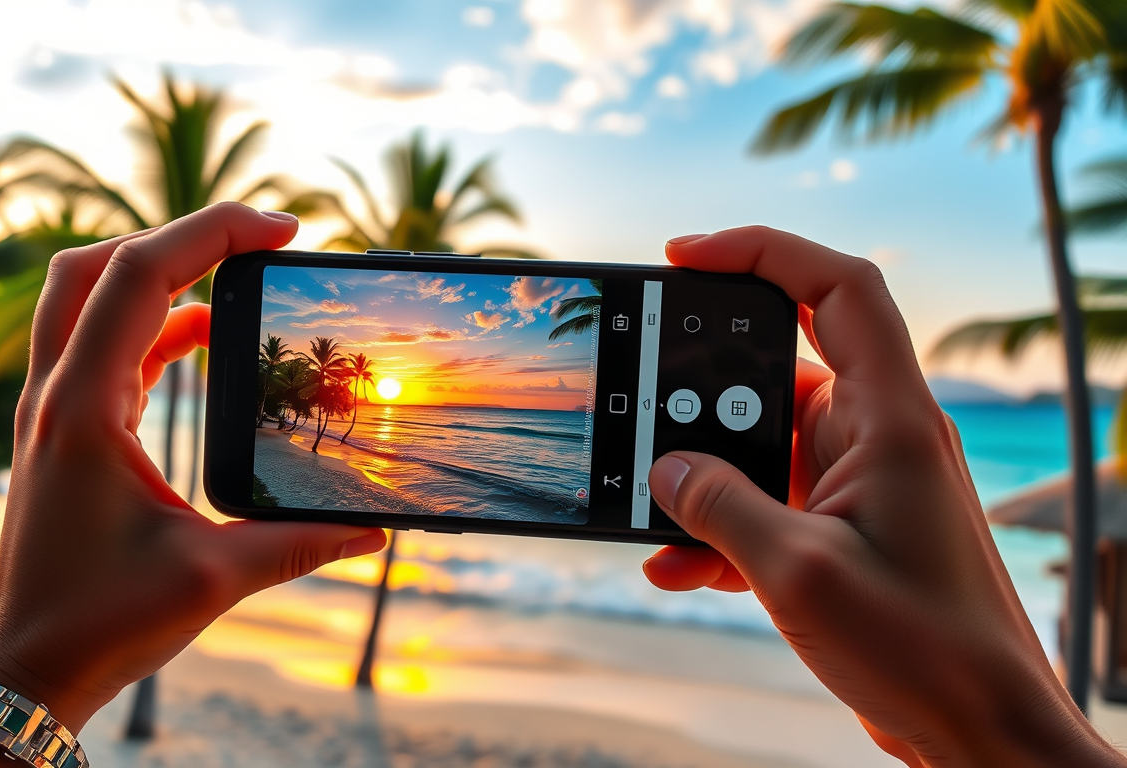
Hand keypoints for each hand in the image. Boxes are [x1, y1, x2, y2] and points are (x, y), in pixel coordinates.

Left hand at [0, 204, 385, 764]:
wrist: (23, 673)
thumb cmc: (97, 624)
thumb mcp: (213, 578)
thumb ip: (299, 544)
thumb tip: (375, 530)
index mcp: (83, 408)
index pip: (141, 276)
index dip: (214, 234)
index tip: (283, 230)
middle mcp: (55, 395)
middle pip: (98, 264)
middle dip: (179, 238)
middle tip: (255, 246)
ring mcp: (51, 412)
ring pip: (90, 300)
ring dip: (160, 278)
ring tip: (236, 287)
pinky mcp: (61, 434)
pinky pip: (102, 348)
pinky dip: (152, 327)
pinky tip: (203, 345)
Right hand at [642, 228, 1122, 766]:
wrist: (978, 729)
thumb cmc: (924, 646)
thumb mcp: (798, 571)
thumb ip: (718, 508)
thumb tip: (664, 468)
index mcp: (888, 417)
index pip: (836, 288)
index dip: (762, 251)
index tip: (684, 256)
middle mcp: (875, 435)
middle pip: (776, 366)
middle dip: (701, 391)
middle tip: (643, 410)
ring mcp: (857, 481)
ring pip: (759, 443)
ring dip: (703, 476)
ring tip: (653, 511)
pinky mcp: (840, 526)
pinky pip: (764, 500)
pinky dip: (719, 525)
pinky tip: (676, 565)